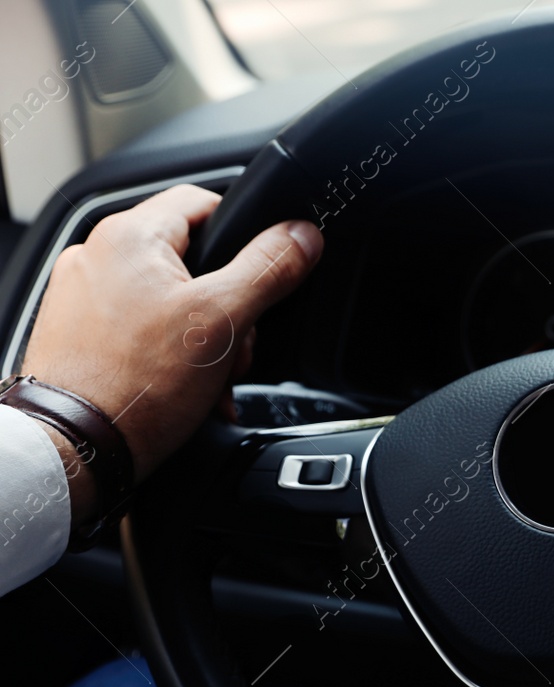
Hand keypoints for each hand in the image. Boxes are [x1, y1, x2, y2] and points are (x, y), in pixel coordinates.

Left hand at [21, 184, 321, 523]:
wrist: (79, 446)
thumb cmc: (135, 385)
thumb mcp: (222, 320)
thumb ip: (268, 269)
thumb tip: (302, 235)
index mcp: (129, 235)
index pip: (204, 201)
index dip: (247, 234)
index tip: (266, 271)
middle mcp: (98, 255)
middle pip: (193, 259)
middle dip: (229, 305)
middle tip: (235, 345)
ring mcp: (84, 295)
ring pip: (171, 298)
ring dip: (206, 337)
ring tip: (210, 376)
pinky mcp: (80, 333)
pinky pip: (144, 329)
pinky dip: (174, 355)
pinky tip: (187, 388)